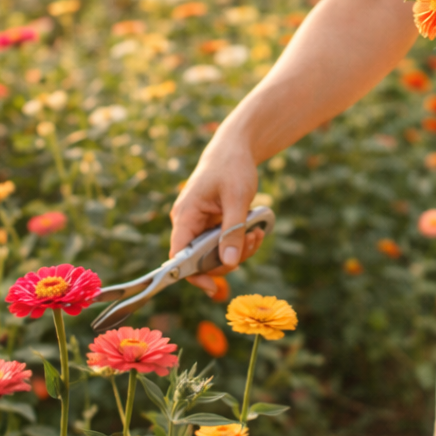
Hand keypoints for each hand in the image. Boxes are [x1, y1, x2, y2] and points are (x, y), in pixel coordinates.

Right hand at [169, 138, 263, 296]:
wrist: (235, 148)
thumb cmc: (232, 167)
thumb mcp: (237, 199)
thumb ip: (233, 232)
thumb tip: (230, 263)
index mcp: (185, 215)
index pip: (178, 256)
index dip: (192, 275)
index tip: (212, 287)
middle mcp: (188, 223)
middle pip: (201, 259)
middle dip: (228, 258)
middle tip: (251, 243)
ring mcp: (200, 224)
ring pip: (215, 253)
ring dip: (238, 250)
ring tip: (257, 234)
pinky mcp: (212, 224)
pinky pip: (223, 243)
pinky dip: (240, 241)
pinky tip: (255, 231)